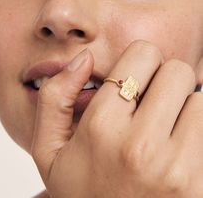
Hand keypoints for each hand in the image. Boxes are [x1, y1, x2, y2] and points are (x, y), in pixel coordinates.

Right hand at [31, 41, 202, 197]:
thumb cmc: (80, 191)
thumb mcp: (49, 148)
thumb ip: (56, 96)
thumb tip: (86, 57)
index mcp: (101, 128)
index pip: (144, 54)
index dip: (140, 61)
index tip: (134, 82)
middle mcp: (142, 147)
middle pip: (178, 71)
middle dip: (164, 81)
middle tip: (150, 103)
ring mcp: (179, 170)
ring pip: (200, 99)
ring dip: (184, 108)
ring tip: (164, 129)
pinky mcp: (201, 187)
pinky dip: (195, 130)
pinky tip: (177, 149)